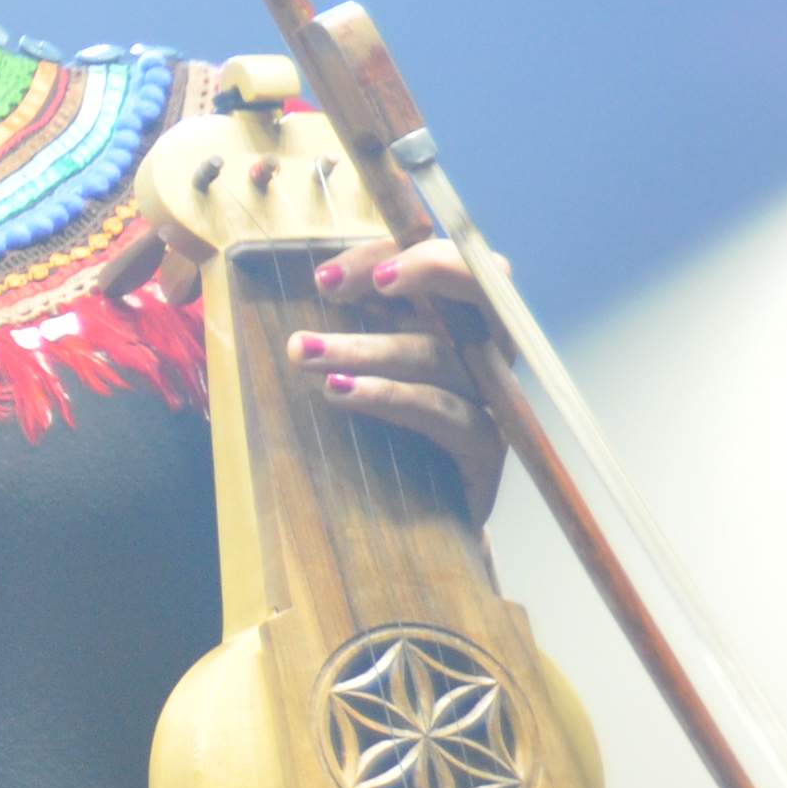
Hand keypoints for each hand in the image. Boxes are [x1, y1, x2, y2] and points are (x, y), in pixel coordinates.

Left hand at [300, 238, 508, 518]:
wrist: (402, 531)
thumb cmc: (368, 443)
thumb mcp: (348, 376)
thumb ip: (340, 331)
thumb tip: (297, 293)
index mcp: (454, 322)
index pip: (443, 264)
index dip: (392, 255)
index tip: (324, 277)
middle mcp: (482, 354)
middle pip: (481, 289)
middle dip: (420, 270)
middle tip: (331, 283)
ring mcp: (489, 401)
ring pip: (438, 354)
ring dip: (362, 347)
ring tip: (300, 351)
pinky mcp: (482, 451)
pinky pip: (444, 413)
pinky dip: (388, 397)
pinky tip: (338, 391)